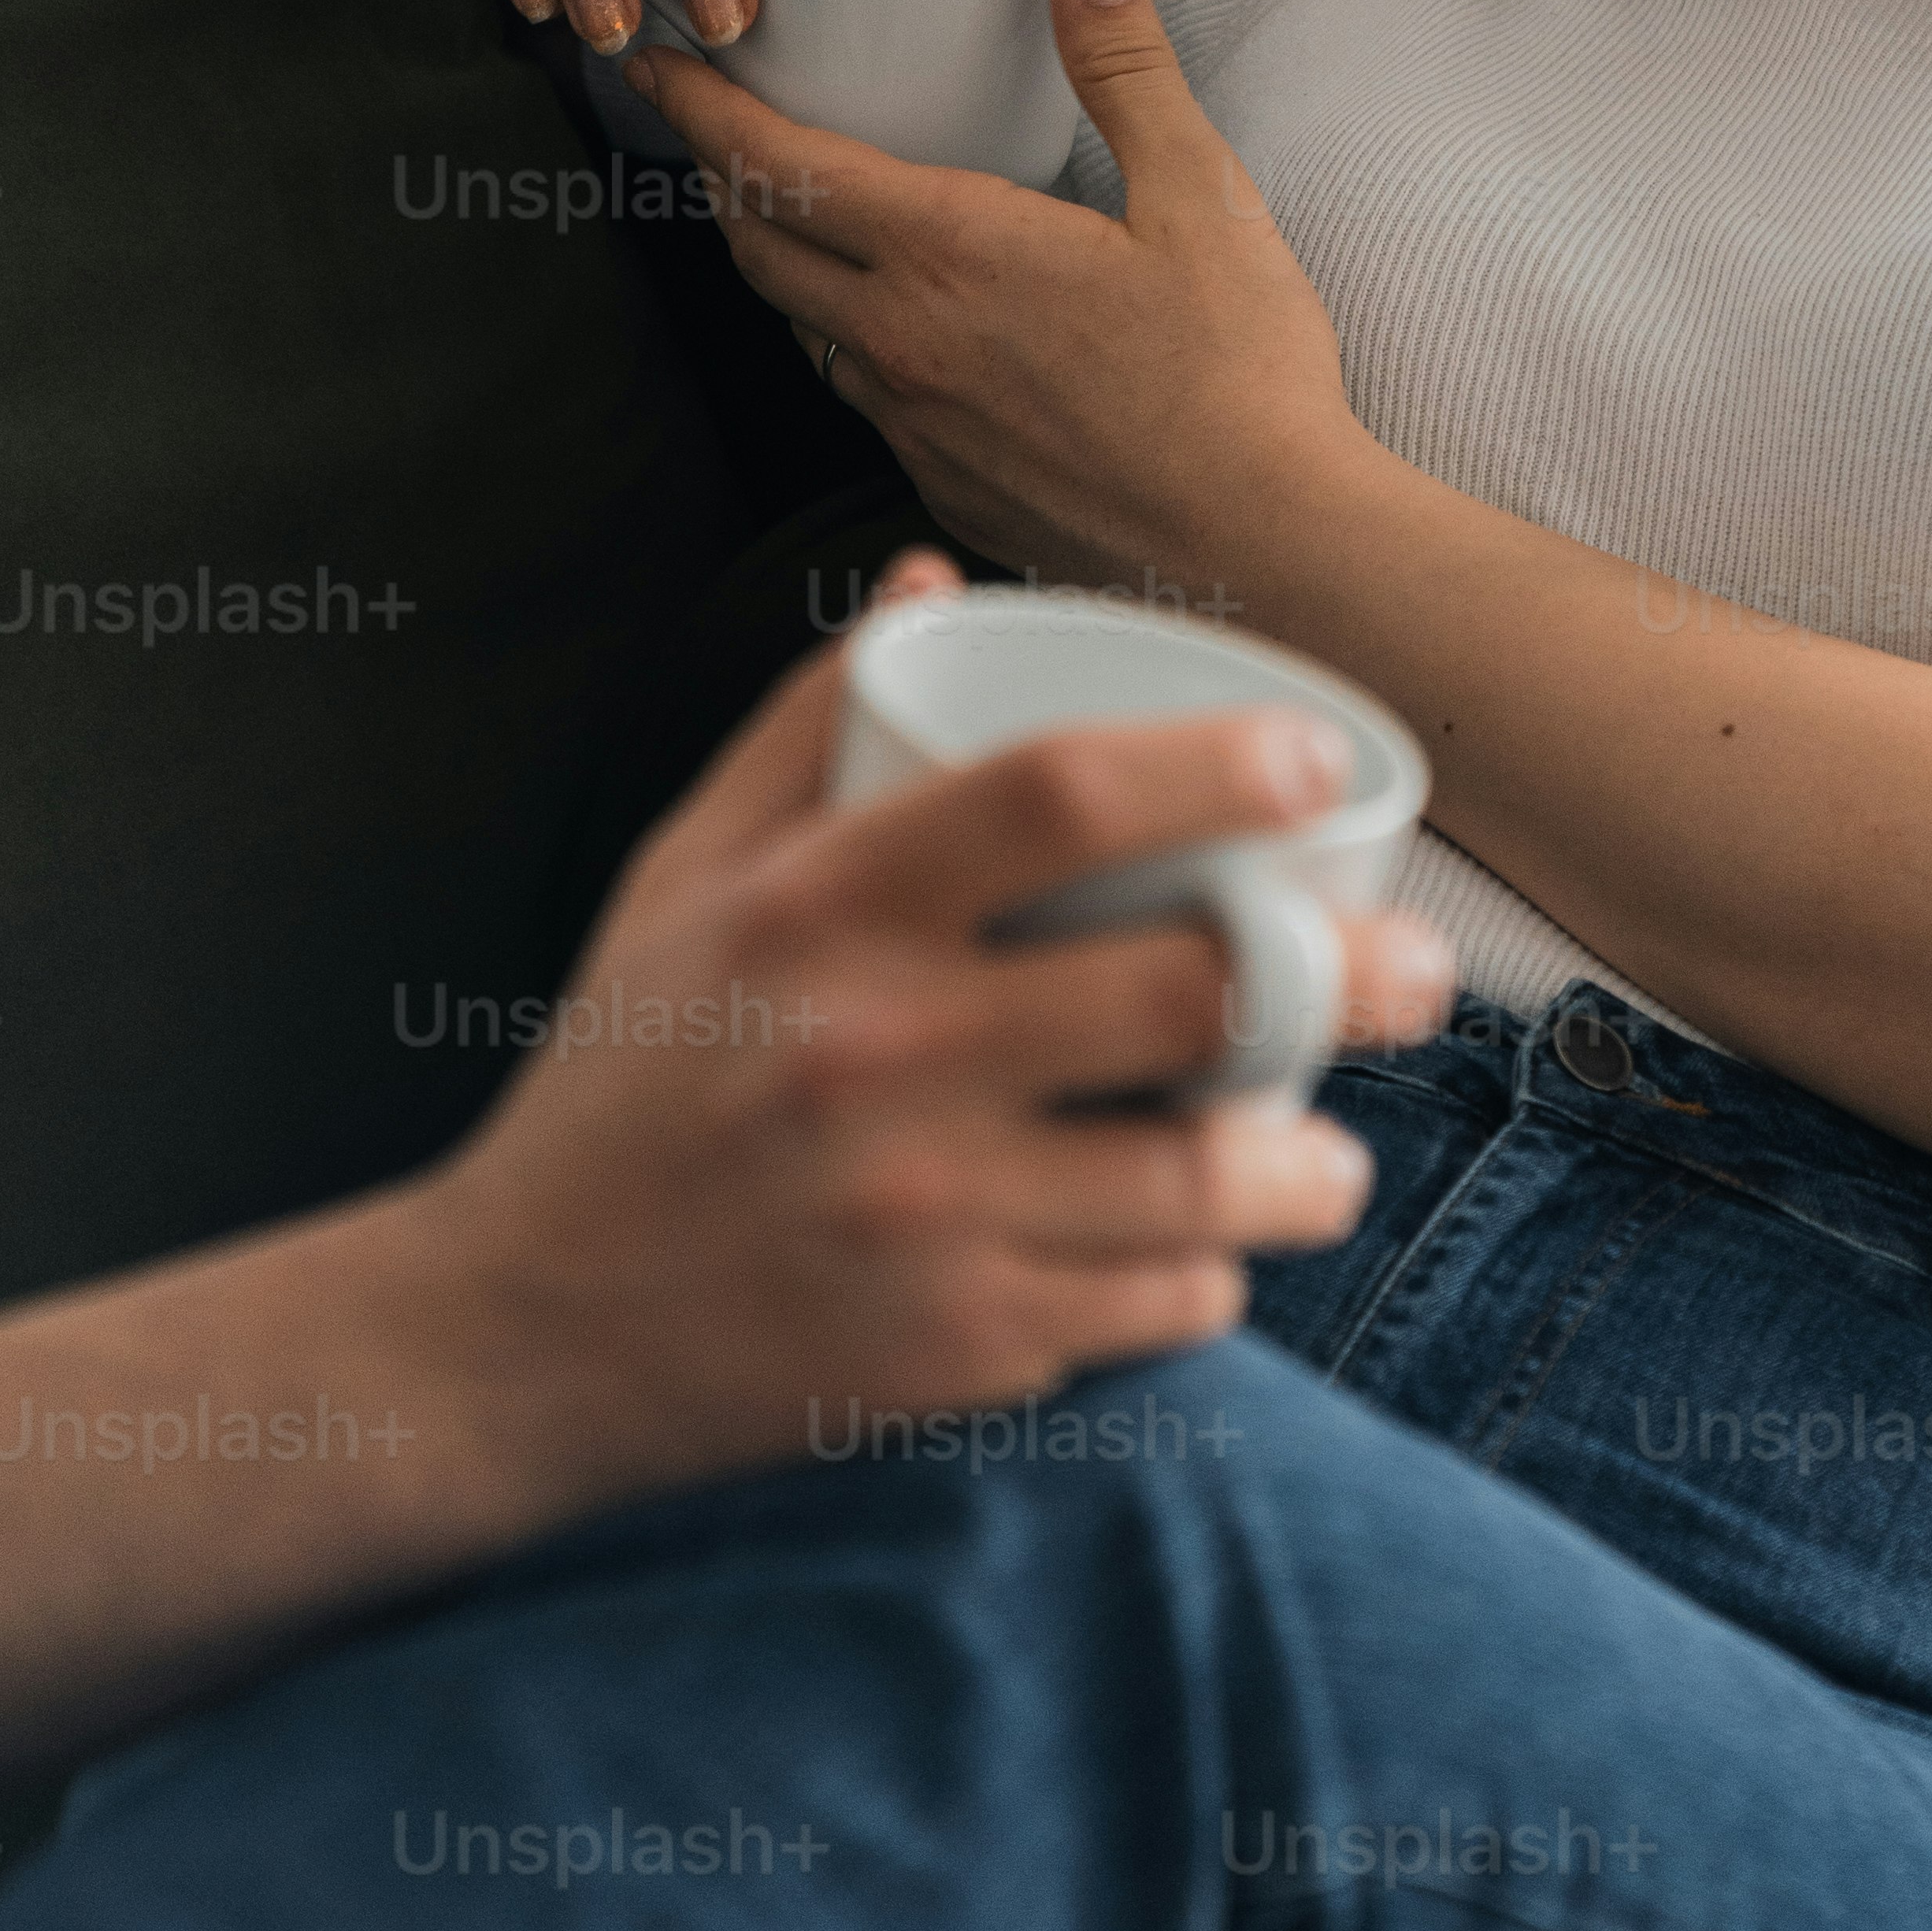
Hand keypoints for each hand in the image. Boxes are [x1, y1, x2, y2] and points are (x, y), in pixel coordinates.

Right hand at [409, 550, 1454, 1505]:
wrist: (514, 1333)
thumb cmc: (622, 1078)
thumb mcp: (684, 875)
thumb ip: (809, 720)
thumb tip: (934, 580)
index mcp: (818, 911)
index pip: (1059, 793)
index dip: (1220, 761)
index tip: (1321, 756)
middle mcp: (876, 1054)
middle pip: (1188, 986)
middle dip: (1349, 975)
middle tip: (1417, 969)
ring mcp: (921, 1213)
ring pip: (1206, 1175)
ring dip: (1310, 1163)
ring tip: (1330, 1148)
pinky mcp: (947, 1350)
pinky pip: (1153, 1303)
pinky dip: (1207, 1277)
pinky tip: (1209, 1251)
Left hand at [621, 0, 1368, 604]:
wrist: (1262, 551)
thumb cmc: (1239, 375)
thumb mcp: (1200, 196)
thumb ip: (1126, 66)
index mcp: (949, 252)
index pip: (774, 164)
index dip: (699, 107)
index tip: (653, 63)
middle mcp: (903, 341)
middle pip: (761, 246)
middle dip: (721, 175)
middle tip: (716, 125)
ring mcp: (917, 427)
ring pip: (805, 329)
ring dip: (785, 264)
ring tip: (804, 217)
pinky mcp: (947, 489)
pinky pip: (867, 402)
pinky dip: (855, 346)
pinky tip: (909, 332)